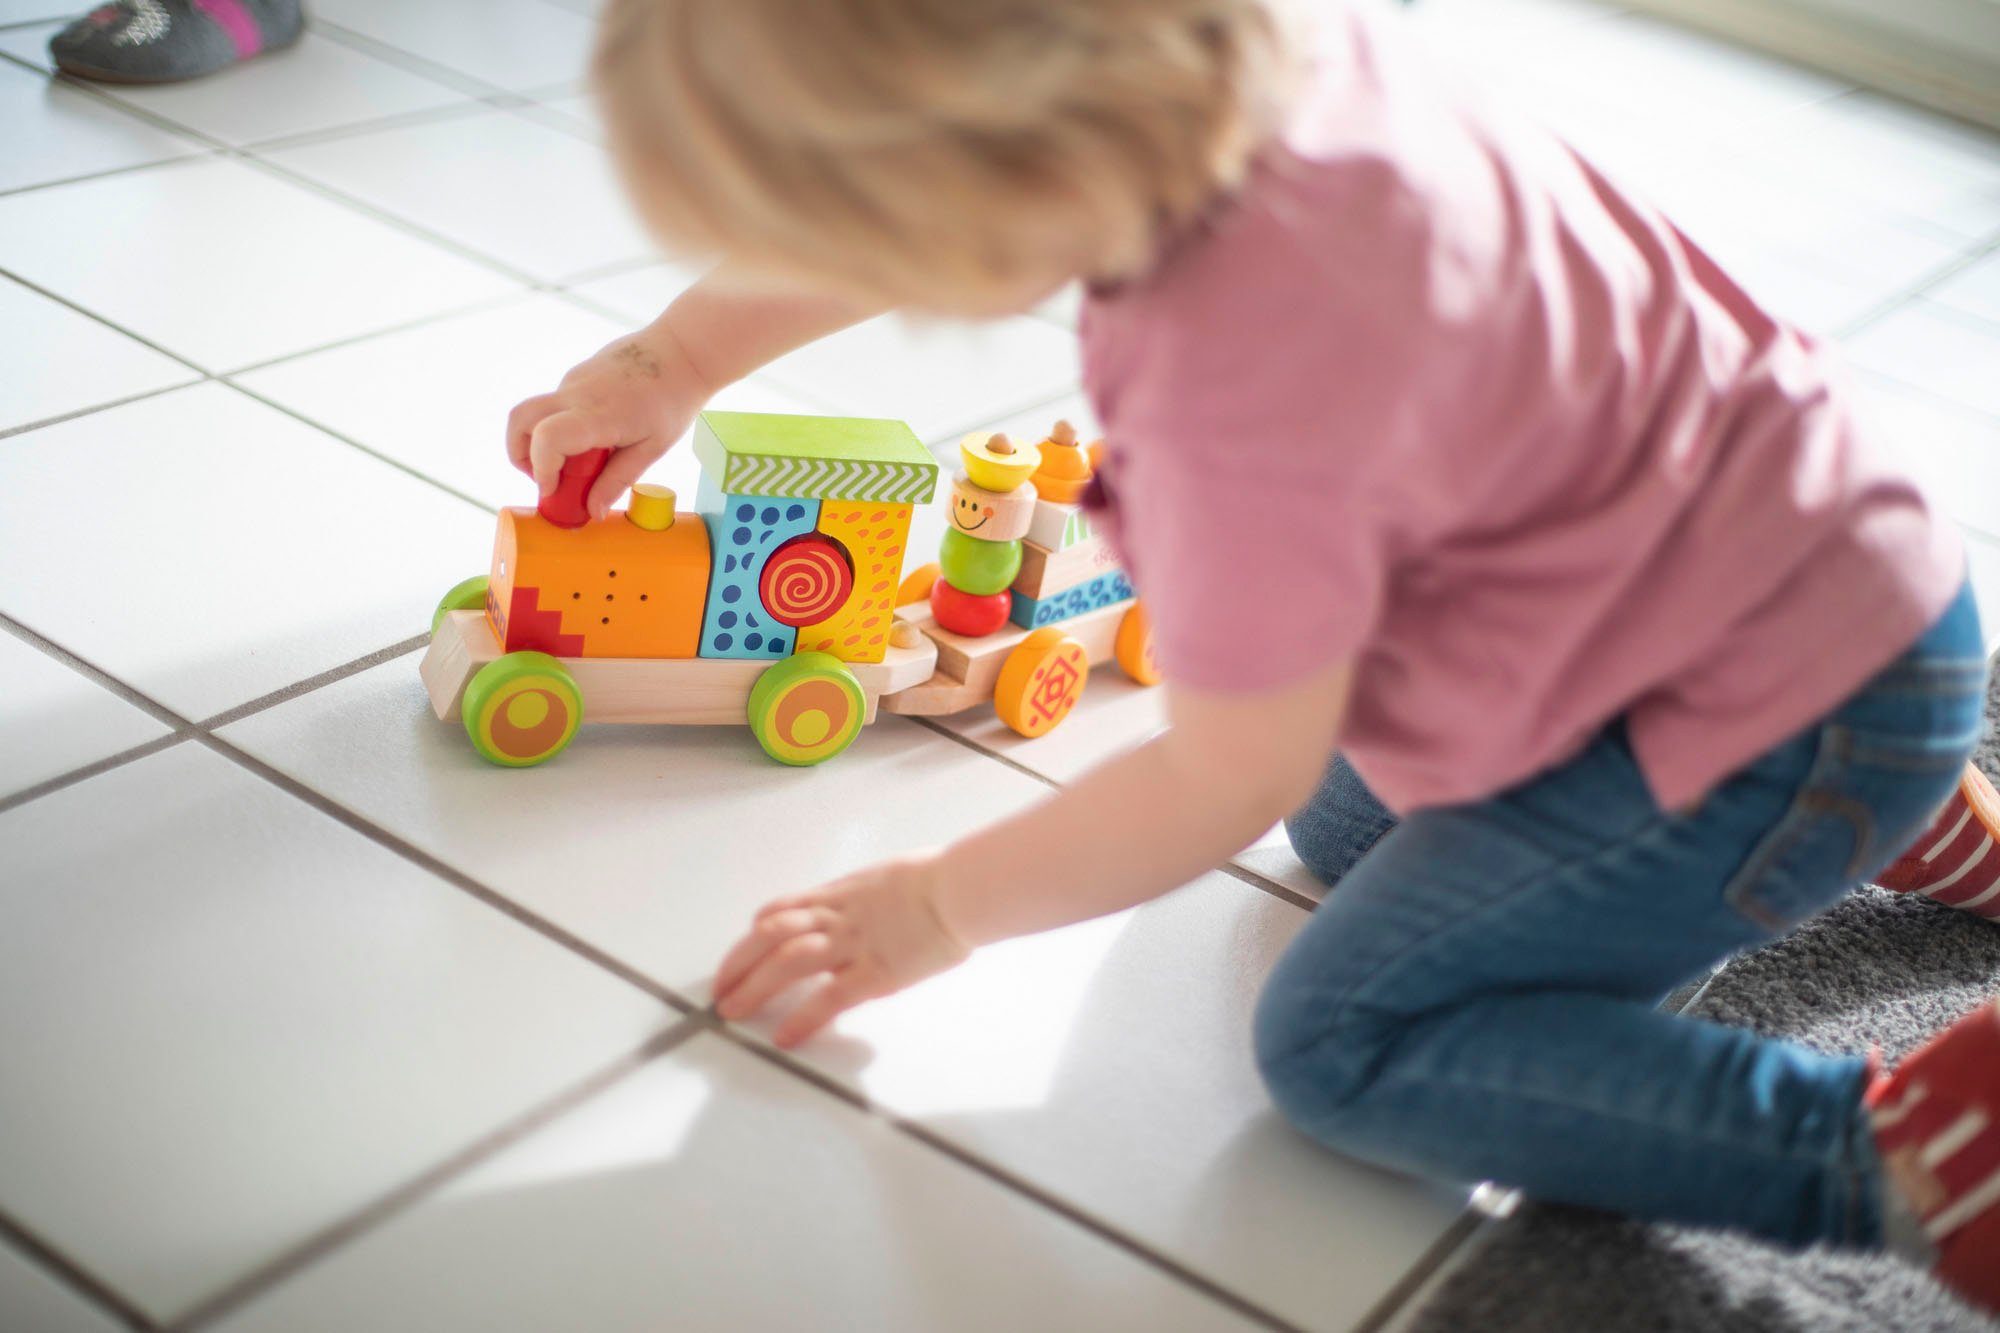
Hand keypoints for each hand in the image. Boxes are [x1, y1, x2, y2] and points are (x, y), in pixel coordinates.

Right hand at [505, 327, 708, 521]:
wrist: (682, 349)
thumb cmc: (673, 399)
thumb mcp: (652, 449)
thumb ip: (617, 480)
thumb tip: (592, 512)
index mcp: (599, 415)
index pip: (548, 439)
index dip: (541, 470)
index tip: (552, 491)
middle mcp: (577, 394)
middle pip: (519, 420)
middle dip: (520, 456)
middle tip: (546, 479)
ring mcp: (573, 381)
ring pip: (536, 413)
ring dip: (542, 442)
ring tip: (578, 462)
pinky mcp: (576, 376)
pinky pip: (556, 405)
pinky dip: (561, 427)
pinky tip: (595, 437)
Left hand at [711, 852, 973, 1048]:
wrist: (961, 889)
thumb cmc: (940, 879)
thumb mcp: (892, 879)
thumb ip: (871, 898)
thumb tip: (870, 910)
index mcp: (841, 894)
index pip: (782, 909)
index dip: (756, 932)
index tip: (744, 953)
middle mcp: (838, 917)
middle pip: (771, 936)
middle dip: (738, 964)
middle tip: (721, 990)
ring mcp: (853, 945)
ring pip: (787, 962)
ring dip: (755, 987)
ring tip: (733, 1011)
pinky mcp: (876, 973)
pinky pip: (828, 998)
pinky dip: (801, 1017)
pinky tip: (784, 1036)